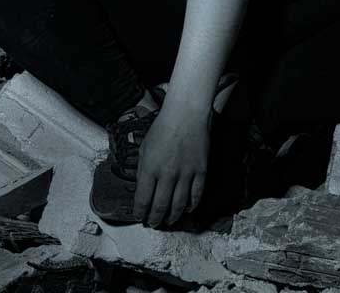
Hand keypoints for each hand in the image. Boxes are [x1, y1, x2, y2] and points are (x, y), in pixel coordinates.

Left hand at [132, 100, 211, 228]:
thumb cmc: (162, 128)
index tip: (139, 216)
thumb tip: (142, 189)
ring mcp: (185, 174)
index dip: (140, 212)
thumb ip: (143, 169)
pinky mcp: (200, 172)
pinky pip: (196, 195)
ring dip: (172, 216)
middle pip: (160, 206)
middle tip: (152, 224)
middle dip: (155, 218)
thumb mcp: (145, 147)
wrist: (186, 115)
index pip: (143, 199)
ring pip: (178, 205)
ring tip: (168, 221)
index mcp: (150, 168)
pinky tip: (186, 210)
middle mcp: (167, 174)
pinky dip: (190, 206)